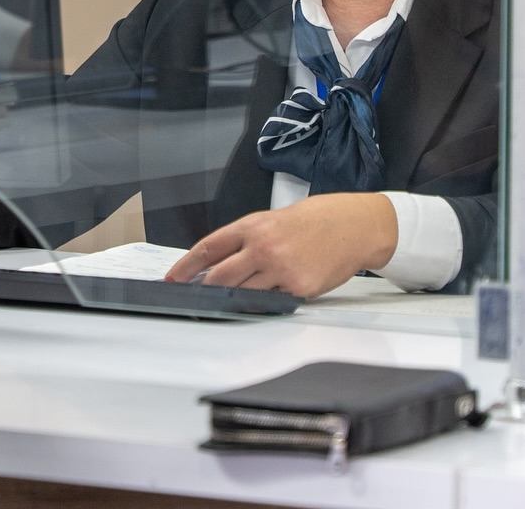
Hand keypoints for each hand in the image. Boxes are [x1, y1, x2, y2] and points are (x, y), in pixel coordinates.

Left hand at [165, 193, 398, 297]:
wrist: (352, 226)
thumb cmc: (313, 221)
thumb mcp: (271, 221)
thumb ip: (244, 240)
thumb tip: (215, 264)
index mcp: (252, 226)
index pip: (208, 248)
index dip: (185, 266)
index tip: (173, 278)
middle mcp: (262, 247)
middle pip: (220, 277)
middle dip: (204, 290)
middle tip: (194, 297)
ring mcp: (280, 269)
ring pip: (243, 293)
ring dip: (233, 299)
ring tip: (228, 300)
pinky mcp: (298, 288)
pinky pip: (272, 301)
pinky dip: (264, 302)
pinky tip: (265, 299)